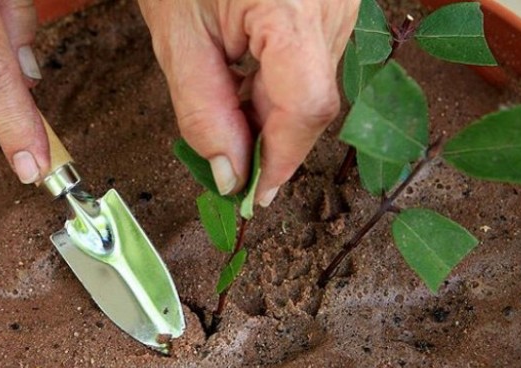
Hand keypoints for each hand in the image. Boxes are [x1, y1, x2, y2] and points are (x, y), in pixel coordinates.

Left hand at [138, 0, 358, 205]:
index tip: (254, 196)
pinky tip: (243, 79)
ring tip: (225, 100)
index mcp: (292, 10)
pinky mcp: (335, 7)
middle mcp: (331, 9)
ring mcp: (341, 6)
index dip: (281, 161)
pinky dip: (277, 87)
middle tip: (224, 155)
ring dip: (269, 114)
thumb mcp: (178, 36)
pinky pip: (312, 65)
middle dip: (267, 141)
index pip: (305, 107)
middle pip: (311, 103)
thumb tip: (230, 173)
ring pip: (312, 88)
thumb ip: (203, 109)